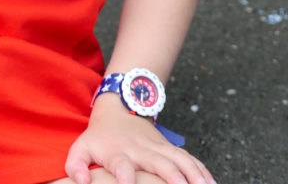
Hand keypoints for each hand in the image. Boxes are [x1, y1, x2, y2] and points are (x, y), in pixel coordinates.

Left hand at [64, 100, 215, 183]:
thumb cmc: (98, 137)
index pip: (121, 163)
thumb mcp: (80, 148)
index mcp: (117, 151)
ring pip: (179, 159)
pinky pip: (188, 158)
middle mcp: (139, 149)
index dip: (125, 175)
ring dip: (193, 173)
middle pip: (158, 161)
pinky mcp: (168, 147)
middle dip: (172, 176)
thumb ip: (75, 165)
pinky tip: (212, 182)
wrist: (117, 109)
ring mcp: (157, 146)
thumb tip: (82, 182)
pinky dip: (201, 169)